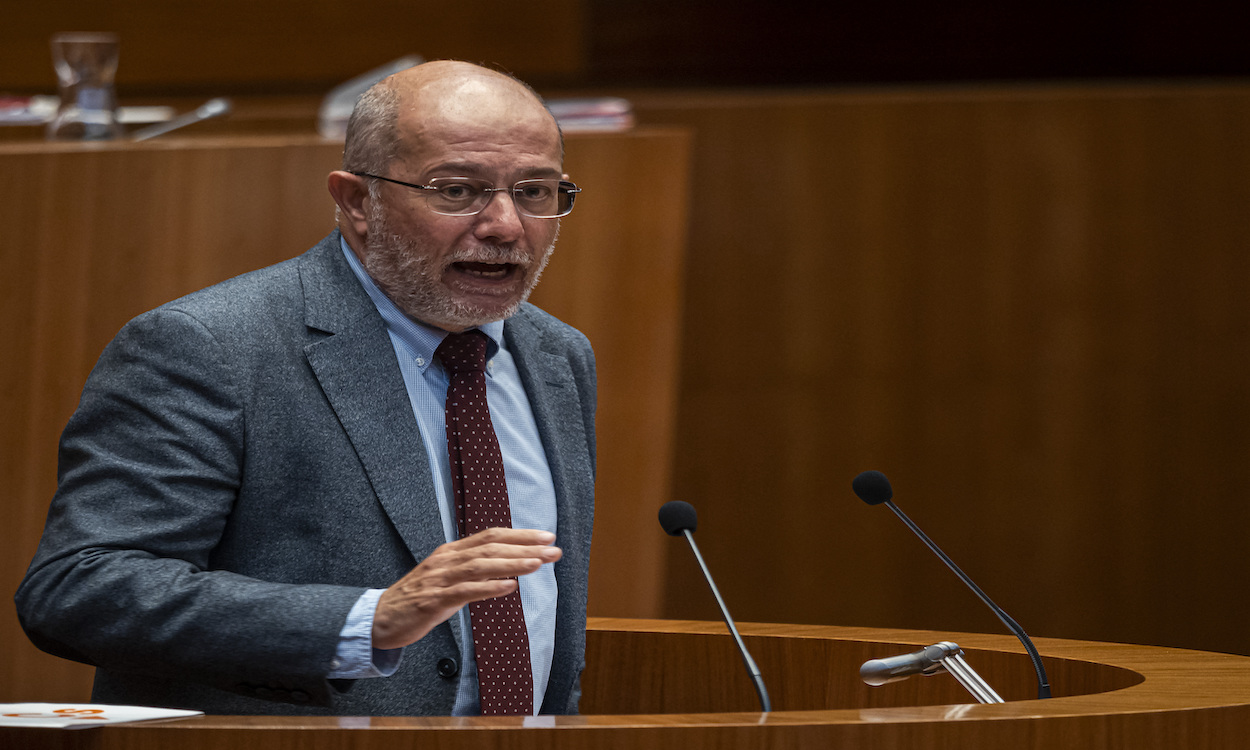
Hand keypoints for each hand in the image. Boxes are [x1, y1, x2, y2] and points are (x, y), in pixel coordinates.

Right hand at [371, 527, 561, 649]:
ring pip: (481, 566)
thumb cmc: (418, 599)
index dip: (520, 535)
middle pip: (491, 547)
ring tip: (537, 564)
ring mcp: (439, 579)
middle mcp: (447, 560)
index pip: (491, 536)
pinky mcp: (433, 600)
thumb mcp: (447, 578)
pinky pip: (464, 591)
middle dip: (525, 547)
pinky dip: (488, 588)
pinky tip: (509, 587)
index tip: (547, 537)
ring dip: (512, 564)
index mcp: (452, 552)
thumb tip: (508, 570)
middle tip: (554, 550)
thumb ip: (474, 571)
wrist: (381, 617)